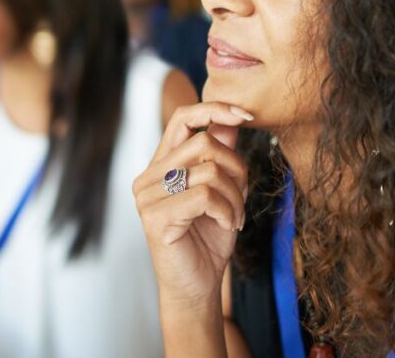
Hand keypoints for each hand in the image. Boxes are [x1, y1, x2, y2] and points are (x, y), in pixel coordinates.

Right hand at [133, 102, 252, 307]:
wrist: (197, 286)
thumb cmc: (208, 238)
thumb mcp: (223, 190)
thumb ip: (222, 155)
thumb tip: (232, 119)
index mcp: (161, 165)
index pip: (182, 118)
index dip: (214, 109)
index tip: (247, 115)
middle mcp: (148, 176)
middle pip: (204, 143)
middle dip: (236, 168)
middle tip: (241, 197)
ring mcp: (147, 197)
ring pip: (208, 170)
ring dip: (234, 196)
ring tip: (234, 217)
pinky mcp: (155, 217)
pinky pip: (205, 196)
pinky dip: (226, 210)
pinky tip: (226, 225)